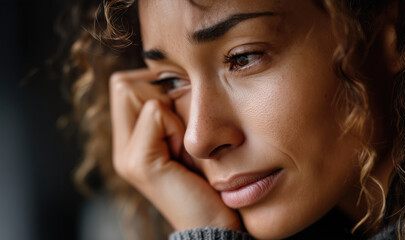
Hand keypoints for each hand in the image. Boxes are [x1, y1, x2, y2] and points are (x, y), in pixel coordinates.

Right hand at [109, 69, 241, 230]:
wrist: (215, 223)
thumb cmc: (209, 177)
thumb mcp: (187, 136)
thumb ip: (170, 110)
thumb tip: (169, 75)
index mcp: (131, 140)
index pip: (124, 84)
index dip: (155, 86)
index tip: (180, 114)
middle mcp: (122, 147)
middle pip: (124, 83)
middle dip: (158, 95)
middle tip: (180, 129)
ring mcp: (126, 156)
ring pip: (134, 91)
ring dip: (169, 110)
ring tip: (182, 141)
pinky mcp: (139, 162)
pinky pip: (155, 112)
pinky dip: (176, 126)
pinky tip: (184, 153)